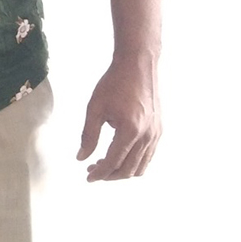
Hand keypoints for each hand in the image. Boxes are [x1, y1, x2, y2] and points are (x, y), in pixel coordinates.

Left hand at [77, 58, 160, 181]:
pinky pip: (148, 156)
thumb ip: (88, 135)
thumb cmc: (114, 83)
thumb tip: (81, 157)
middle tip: (93, 171)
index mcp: (130, 130)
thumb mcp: (94, 108)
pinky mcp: (159, 130)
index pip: (113, 162)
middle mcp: (147, 135)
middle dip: (109, 175)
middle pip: (128, 169)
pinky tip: (119, 155)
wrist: (137, 65)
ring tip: (105, 165)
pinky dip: (134, 162)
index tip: (88, 176)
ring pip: (141, 167)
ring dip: (122, 171)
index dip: (100, 173)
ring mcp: (156, 134)